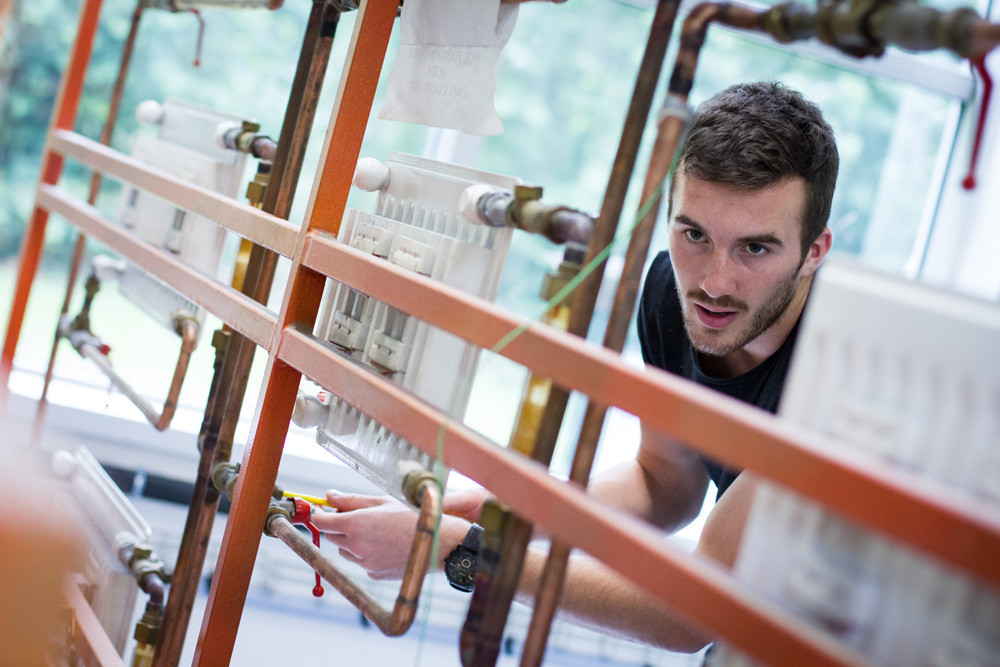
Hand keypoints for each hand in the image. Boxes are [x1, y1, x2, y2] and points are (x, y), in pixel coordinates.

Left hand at [311, 490, 474, 580]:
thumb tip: (330, 496)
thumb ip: (352, 500)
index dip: (319, 515)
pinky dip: (366, 554)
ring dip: (350, 542)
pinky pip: (361, 562)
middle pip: (332, 537)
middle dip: (338, 527)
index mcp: (356, 524)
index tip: (320, 511)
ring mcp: (364, 562)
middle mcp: (356, 546)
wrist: (434, 543)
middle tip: (354, 518)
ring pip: (345, 551)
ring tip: (375, 533)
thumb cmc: (409, 518)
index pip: (323, 522)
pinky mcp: (373, 574)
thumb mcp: (381, 502)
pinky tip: (385, 546)